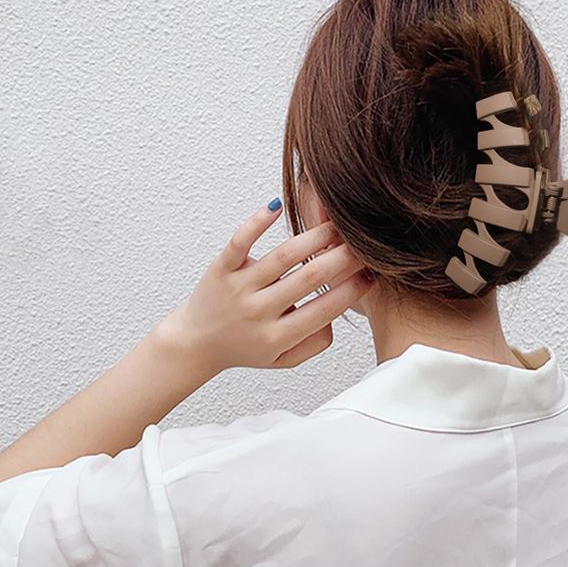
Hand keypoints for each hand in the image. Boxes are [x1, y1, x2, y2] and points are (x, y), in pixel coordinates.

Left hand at [160, 200, 375, 372]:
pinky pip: (240, 242)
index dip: (352, 291)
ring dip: (313, 238)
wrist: (195, 343)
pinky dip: (257, 222)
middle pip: (307, 278)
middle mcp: (258, 311)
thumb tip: (336, 314)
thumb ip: (315, 343)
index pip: (323, 310)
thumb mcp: (284, 360)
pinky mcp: (221, 267)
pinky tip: (277, 206)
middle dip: (341, 259)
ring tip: (336, 225)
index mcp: (277, 336)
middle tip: (363, 244)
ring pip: (281, 257)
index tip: (373, 274)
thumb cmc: (246, 347)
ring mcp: (238, 287)